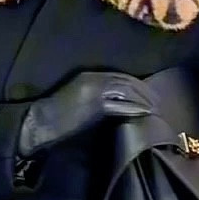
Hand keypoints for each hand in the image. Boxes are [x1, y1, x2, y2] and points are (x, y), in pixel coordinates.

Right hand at [18, 70, 154, 159]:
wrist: (40, 123)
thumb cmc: (57, 115)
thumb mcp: (77, 97)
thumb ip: (97, 97)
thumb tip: (118, 104)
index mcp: (88, 76)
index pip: (120, 77)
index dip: (137, 85)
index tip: (150, 94)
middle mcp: (94, 79)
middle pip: (127, 82)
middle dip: (145, 91)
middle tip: (158, 101)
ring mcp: (95, 91)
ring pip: (127, 91)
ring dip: (143, 99)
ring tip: (155, 108)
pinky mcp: (95, 104)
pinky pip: (121, 103)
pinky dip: (135, 107)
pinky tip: (145, 113)